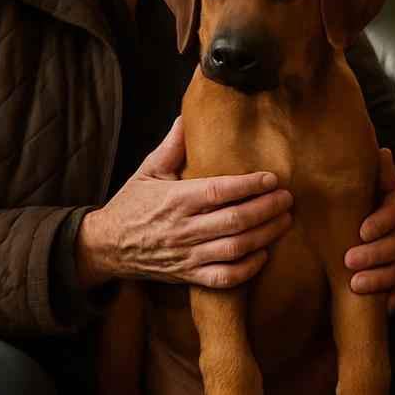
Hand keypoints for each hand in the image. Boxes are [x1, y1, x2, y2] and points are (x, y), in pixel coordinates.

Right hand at [77, 117, 293, 289]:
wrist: (106, 246)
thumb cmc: (131, 204)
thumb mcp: (148, 170)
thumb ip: (172, 146)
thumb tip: (188, 116)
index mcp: (175, 198)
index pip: (220, 191)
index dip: (249, 185)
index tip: (271, 178)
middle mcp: (183, 228)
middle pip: (235, 221)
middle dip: (267, 209)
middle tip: (287, 198)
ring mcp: (187, 255)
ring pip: (234, 249)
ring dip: (265, 236)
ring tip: (284, 221)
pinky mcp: (188, 275)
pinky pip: (223, 278)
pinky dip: (247, 269)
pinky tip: (263, 254)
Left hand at [344, 148, 394, 311]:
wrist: (337, 228)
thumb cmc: (340, 201)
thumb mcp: (348, 187)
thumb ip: (366, 173)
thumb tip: (382, 152)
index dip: (382, 220)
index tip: (361, 231)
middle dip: (376, 253)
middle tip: (348, 261)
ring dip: (380, 278)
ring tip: (355, 285)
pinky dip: (391, 298)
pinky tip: (380, 306)